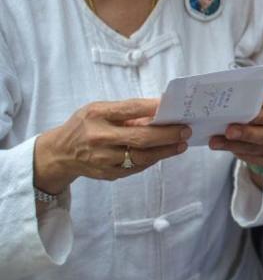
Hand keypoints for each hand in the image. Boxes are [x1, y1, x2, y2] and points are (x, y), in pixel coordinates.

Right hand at [34, 99, 189, 194]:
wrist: (60, 153)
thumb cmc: (85, 125)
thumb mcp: (99, 110)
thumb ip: (127, 111)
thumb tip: (160, 110)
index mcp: (97, 115)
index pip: (130, 109)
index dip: (153, 108)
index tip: (173, 106)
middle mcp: (98, 137)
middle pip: (140, 138)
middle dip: (167, 134)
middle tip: (185, 130)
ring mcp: (102, 159)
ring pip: (141, 157)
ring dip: (165, 150)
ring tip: (181, 143)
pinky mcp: (107, 174)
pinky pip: (136, 167)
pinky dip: (152, 159)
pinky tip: (164, 152)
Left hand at [209, 94, 262, 167]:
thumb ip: (260, 100)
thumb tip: (238, 97)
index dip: (259, 117)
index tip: (242, 114)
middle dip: (245, 133)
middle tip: (228, 131)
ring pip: (254, 149)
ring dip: (233, 145)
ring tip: (215, 141)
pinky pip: (250, 158)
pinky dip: (235, 151)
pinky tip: (223, 146)